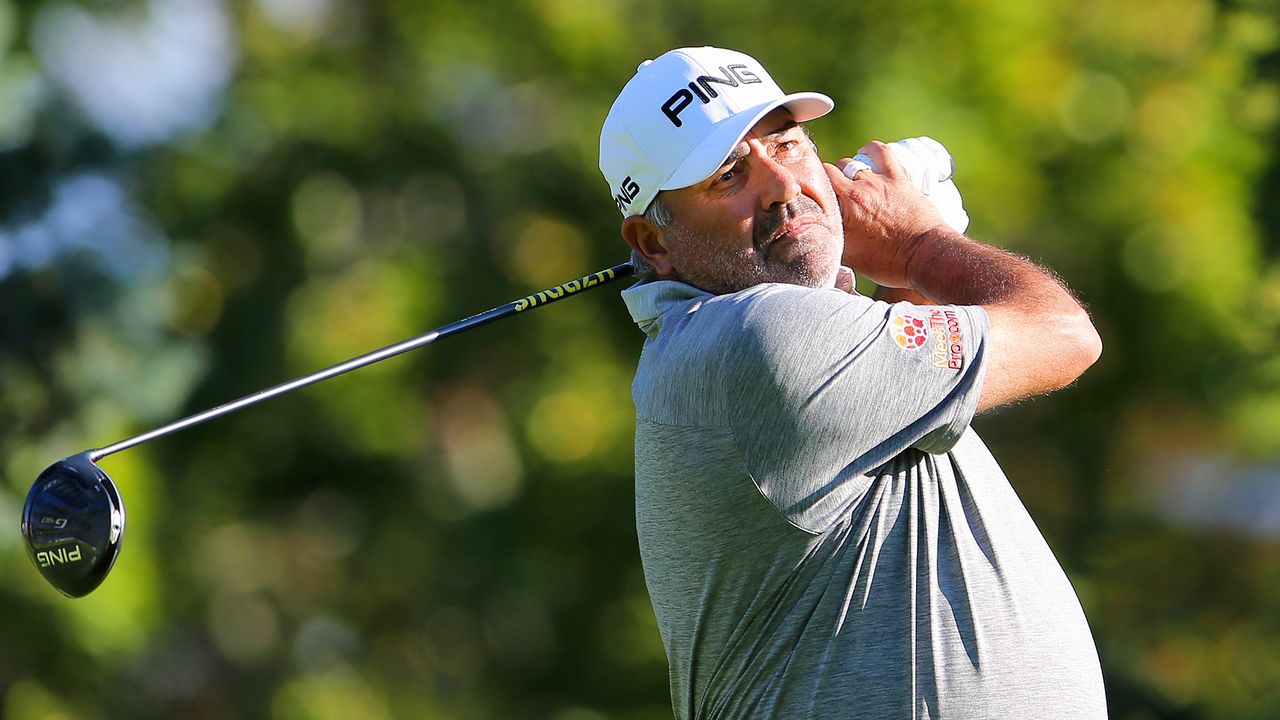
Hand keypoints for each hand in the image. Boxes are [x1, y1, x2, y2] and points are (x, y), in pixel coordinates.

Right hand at [823, 141, 951, 288]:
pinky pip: (880, 151)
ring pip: (852, 163)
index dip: (811, 189)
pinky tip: (867, 153)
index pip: (816, 186)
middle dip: (827, 181)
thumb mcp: (850, 258)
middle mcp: (857, 191)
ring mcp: (878, 182)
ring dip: (847, 170)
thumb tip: (816, 236)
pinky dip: (871, 149)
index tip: (811, 197)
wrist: (925, 256)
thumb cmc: (889, 263)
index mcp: (842, 209)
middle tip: (832, 194)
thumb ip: (830, 242)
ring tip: (850, 181)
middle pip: (831, 173)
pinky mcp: (898, 178)